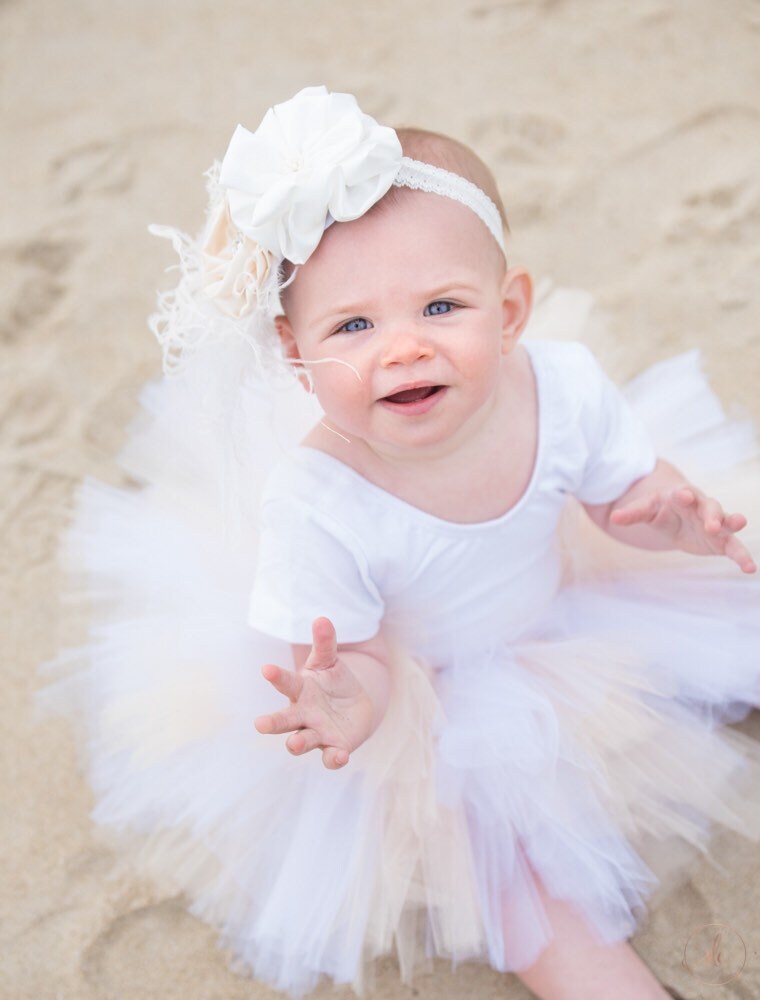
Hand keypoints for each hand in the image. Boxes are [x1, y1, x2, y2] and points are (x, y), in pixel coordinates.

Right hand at [254, 616, 376, 768]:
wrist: (355, 708)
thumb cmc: (333, 682)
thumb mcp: (329, 661)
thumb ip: (325, 643)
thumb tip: (322, 618)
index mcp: (300, 690)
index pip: (286, 682)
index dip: (276, 676)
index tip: (266, 668)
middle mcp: (303, 714)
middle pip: (284, 720)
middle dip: (273, 722)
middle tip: (259, 724)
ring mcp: (317, 732)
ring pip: (302, 740)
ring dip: (297, 743)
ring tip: (293, 744)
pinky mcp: (334, 747)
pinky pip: (331, 757)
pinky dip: (334, 758)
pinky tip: (340, 755)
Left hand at [609, 483, 755, 572]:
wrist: (678, 513)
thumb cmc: (661, 508)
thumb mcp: (646, 509)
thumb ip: (633, 513)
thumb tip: (614, 518)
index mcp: (682, 496)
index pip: (684, 494)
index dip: (684, 495)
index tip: (684, 495)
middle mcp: (702, 507)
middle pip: (710, 507)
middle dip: (712, 514)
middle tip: (712, 524)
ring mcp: (714, 523)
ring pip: (727, 523)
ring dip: (733, 523)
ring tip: (741, 523)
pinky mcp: (720, 541)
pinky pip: (734, 548)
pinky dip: (742, 557)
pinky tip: (751, 568)